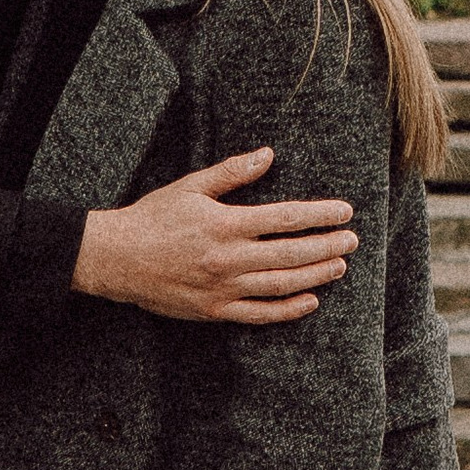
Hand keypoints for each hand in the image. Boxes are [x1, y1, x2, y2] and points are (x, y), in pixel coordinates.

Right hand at [74, 149, 355, 325]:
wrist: (117, 259)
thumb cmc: (153, 217)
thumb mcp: (191, 186)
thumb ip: (232, 172)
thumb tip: (268, 154)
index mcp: (225, 224)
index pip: (286, 218)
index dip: (320, 215)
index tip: (344, 211)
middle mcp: (229, 258)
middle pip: (291, 253)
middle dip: (327, 245)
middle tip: (352, 239)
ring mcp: (223, 288)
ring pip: (282, 284)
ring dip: (316, 275)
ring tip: (339, 265)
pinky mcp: (215, 311)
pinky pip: (260, 314)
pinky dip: (288, 310)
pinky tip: (310, 301)